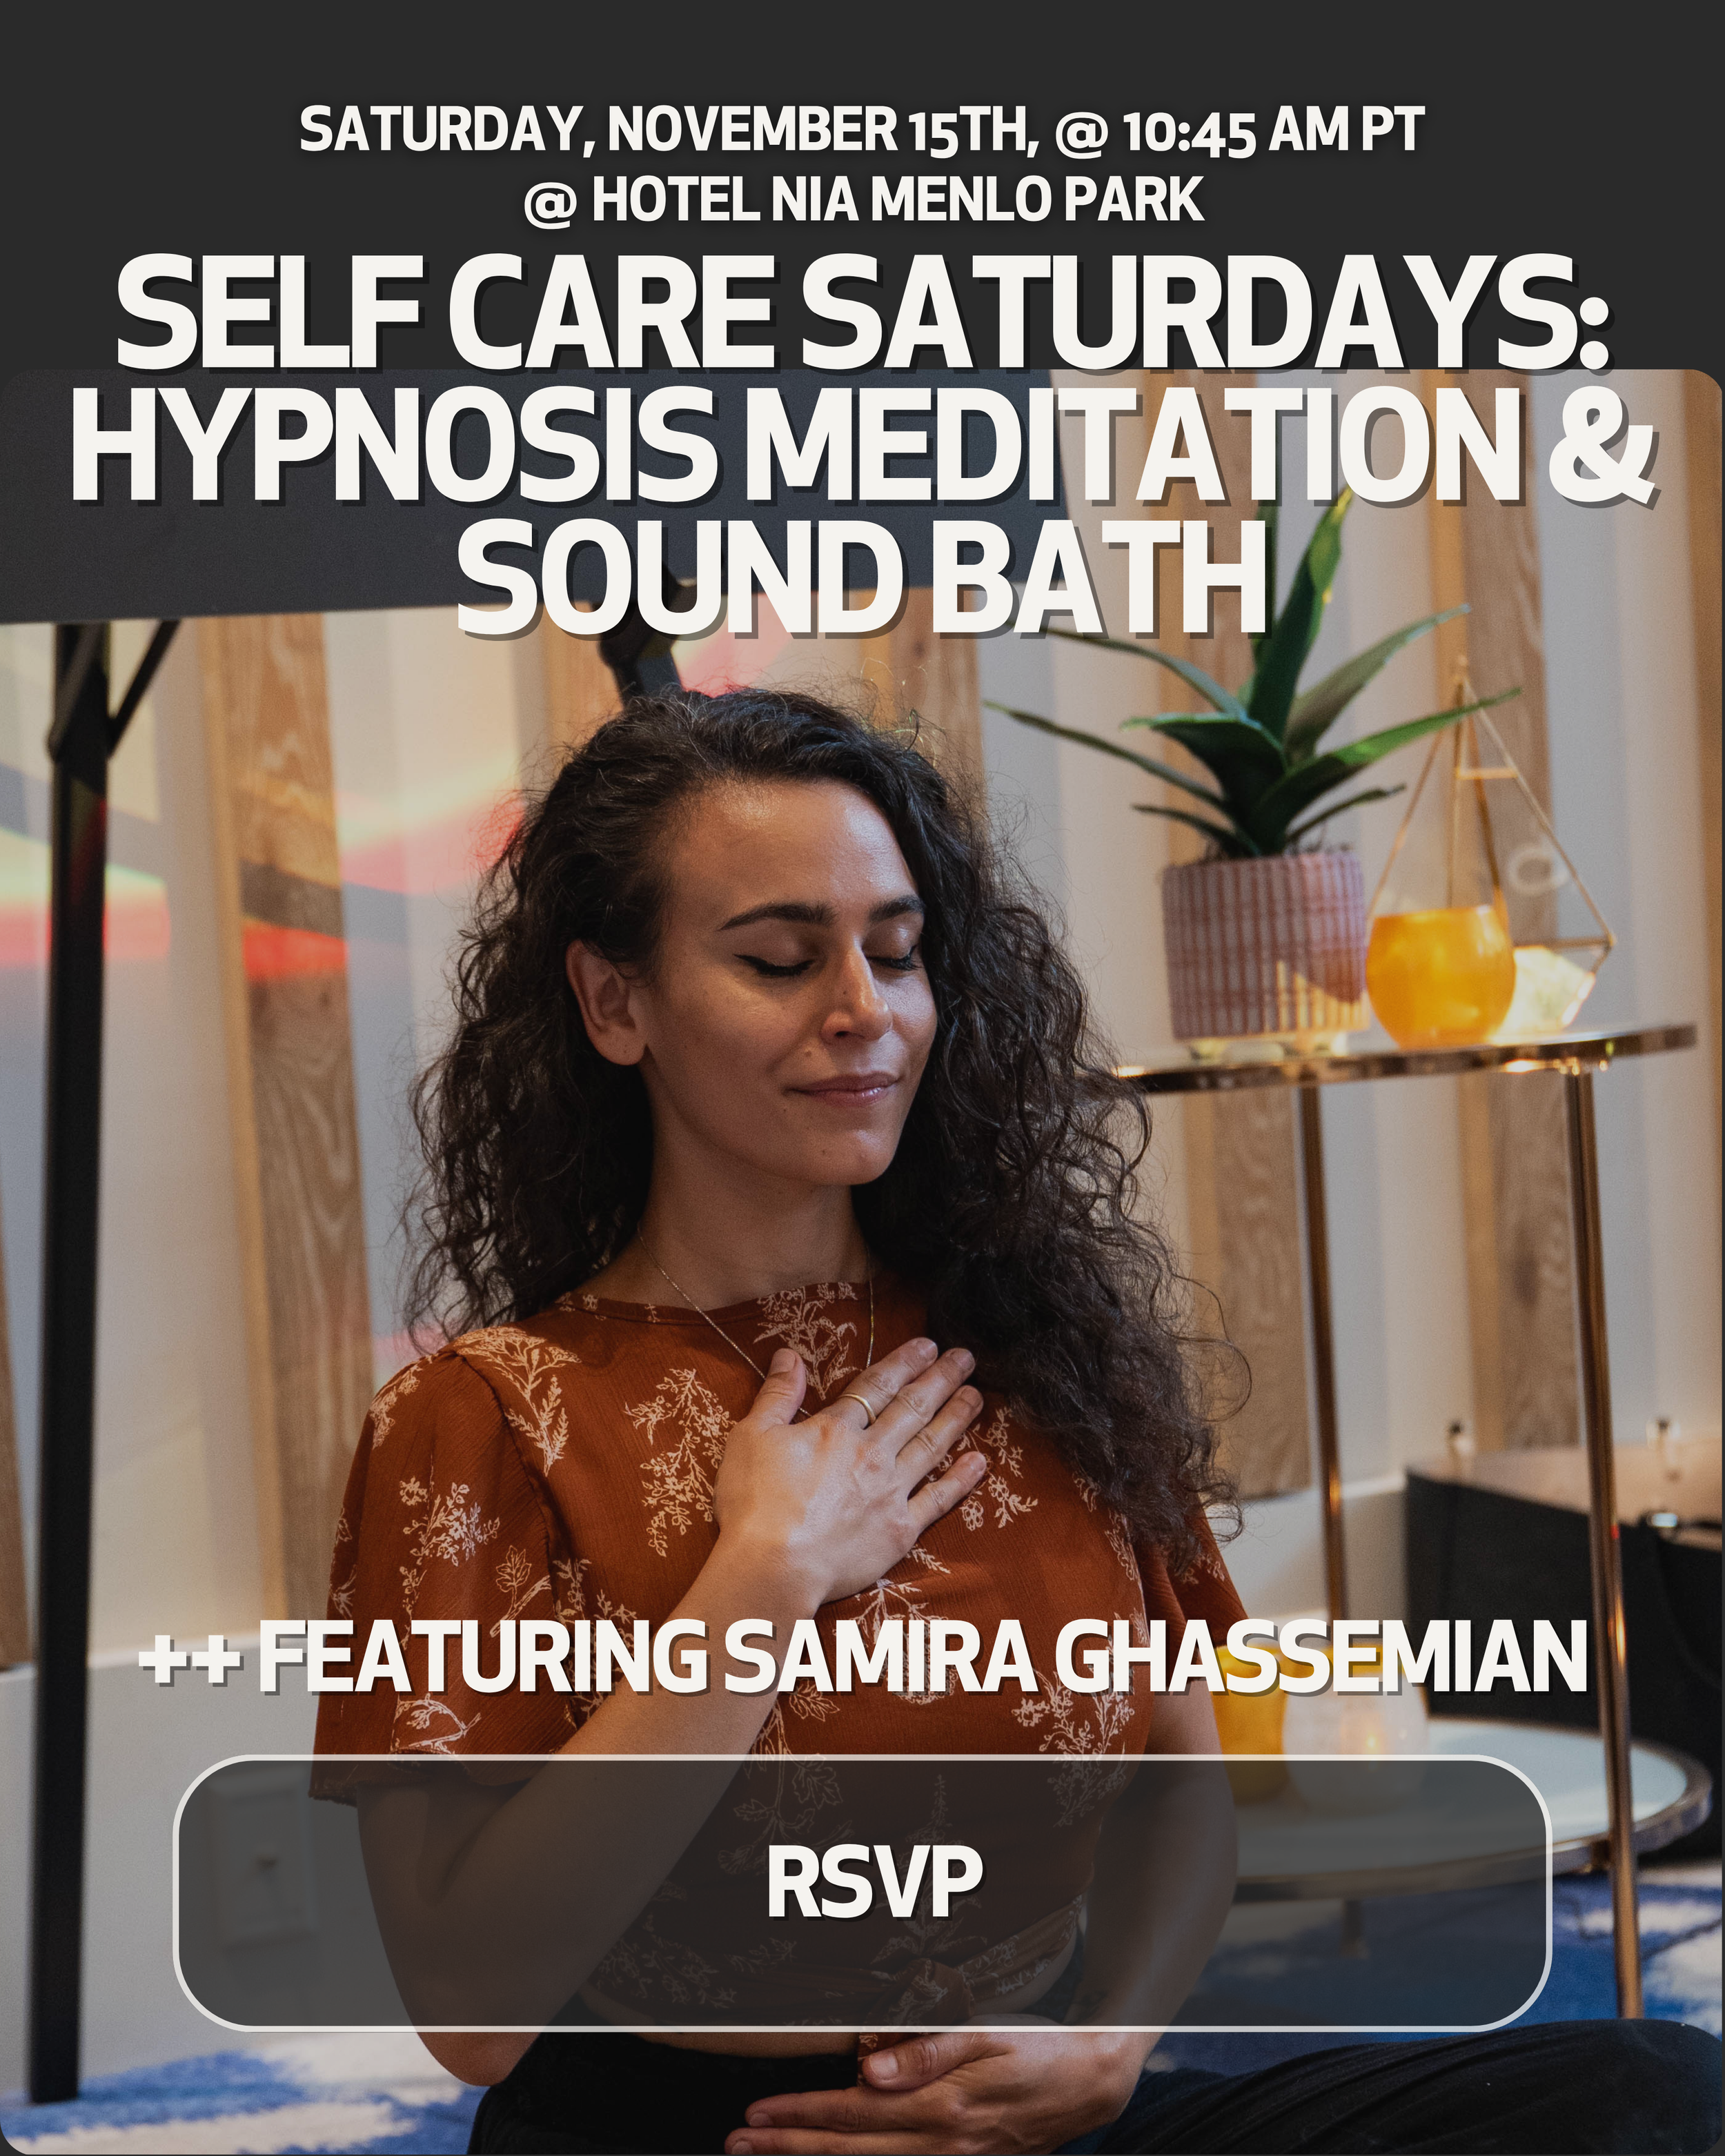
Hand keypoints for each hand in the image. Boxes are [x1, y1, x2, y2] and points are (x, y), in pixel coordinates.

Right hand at [714, 1336, 986, 1609]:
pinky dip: (961, 1479)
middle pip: (914, 1408)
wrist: (773, 1567)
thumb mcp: (751, 1436)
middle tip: (966, 1358)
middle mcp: (872, 1454)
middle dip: (942, 1379)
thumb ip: (777, 1395)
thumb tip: (790, 1354)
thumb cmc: (754, 1504)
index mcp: (836, 1430)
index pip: (878, 1386)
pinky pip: (939, 1499)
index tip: (929, 1345)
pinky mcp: (900, 1530)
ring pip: (932, 1446)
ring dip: (957, 1417)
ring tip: (976, 1396)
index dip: (905, 1362)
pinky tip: (979, 1461)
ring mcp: (891, 1492)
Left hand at [724, 2028, 1153, 2153]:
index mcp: (941, 2107)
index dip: (800, 2115)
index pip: (852, 2114)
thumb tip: (869, 2067)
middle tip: (739, 2144)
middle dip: (788, 2149)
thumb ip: (926, 2050)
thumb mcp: (986, 2035)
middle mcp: (941, 2145)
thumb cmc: (1036, 2050)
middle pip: (848, 2151)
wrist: (1090, 2085)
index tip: (756, 2116)